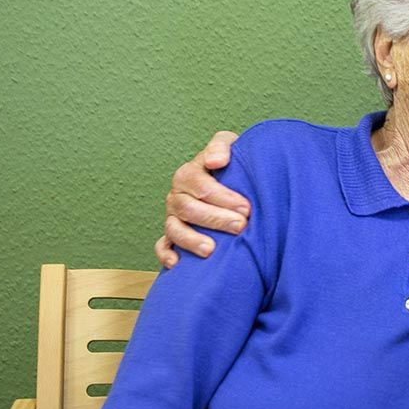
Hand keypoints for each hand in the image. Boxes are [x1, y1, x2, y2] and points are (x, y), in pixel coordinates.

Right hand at [156, 131, 247, 267]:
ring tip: (211, 249)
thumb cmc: (231, 163)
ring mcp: (173, 216)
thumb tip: (217, 160)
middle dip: (216, 218)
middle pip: (189, 209)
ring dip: (191, 239)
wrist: (229, 177)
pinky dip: (166, 254)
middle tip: (240, 226)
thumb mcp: (228, 145)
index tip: (246, 207)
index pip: (201, 185)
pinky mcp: (171, 234)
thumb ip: (221, 146)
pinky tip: (178, 263)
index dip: (224, 197)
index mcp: (189, 173)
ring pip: (174, 229)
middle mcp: (177, 195)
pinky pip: (162, 246)